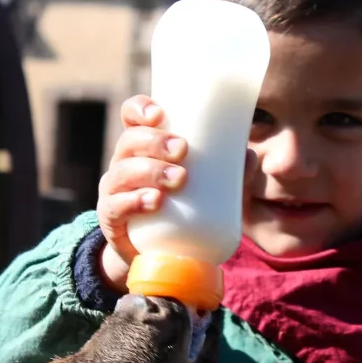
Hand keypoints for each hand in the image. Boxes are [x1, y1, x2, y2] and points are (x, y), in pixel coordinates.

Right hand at [96, 95, 258, 292]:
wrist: (154, 253)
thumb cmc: (180, 209)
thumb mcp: (204, 188)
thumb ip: (228, 173)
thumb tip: (250, 156)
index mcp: (143, 148)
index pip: (132, 116)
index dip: (140, 108)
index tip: (159, 114)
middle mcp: (124, 163)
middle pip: (129, 140)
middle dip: (155, 141)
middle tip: (183, 150)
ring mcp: (114, 191)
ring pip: (122, 171)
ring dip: (151, 170)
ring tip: (178, 179)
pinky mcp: (111, 219)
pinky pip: (115, 205)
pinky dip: (135, 201)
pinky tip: (154, 201)